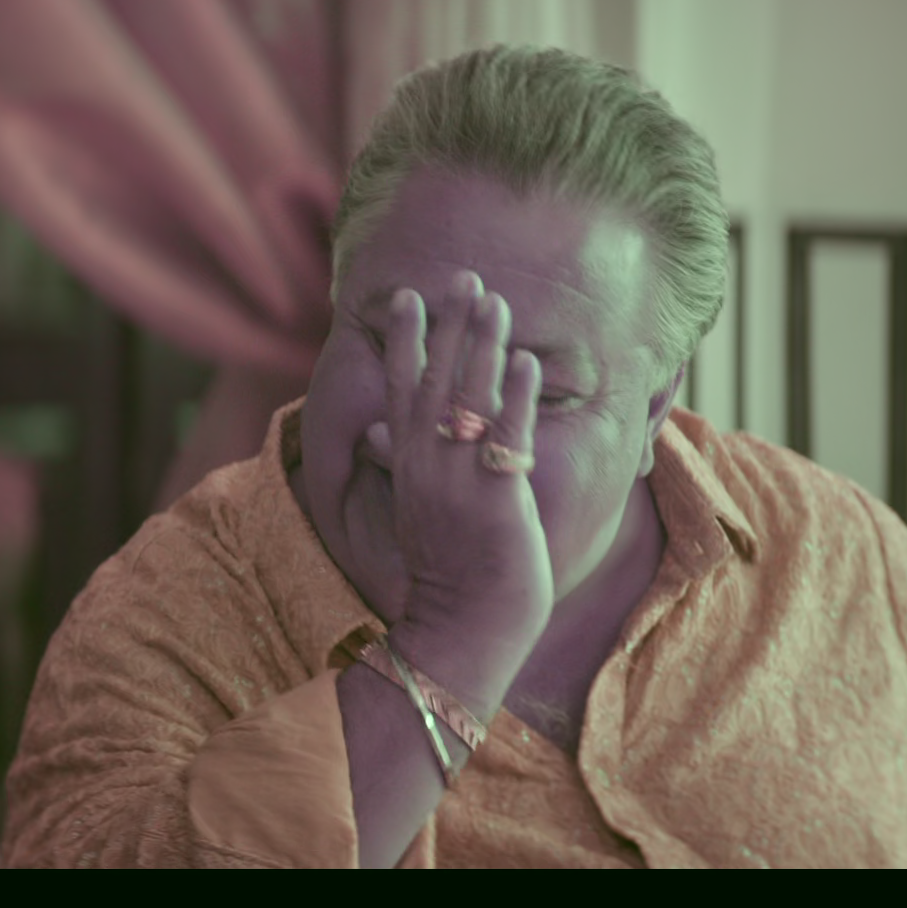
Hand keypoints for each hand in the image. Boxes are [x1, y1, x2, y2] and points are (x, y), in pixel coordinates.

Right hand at [372, 271, 550, 707]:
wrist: (462, 630)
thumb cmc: (447, 575)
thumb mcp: (413, 514)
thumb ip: (403, 468)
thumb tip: (379, 435)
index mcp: (407, 467)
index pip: (400, 389)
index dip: (403, 340)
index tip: (406, 296)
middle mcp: (428, 466)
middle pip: (435, 380)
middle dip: (449, 326)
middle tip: (463, 277)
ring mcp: (462, 480)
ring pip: (470, 398)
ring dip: (483, 346)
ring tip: (495, 300)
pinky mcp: (498, 499)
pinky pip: (509, 437)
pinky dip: (518, 397)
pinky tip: (527, 360)